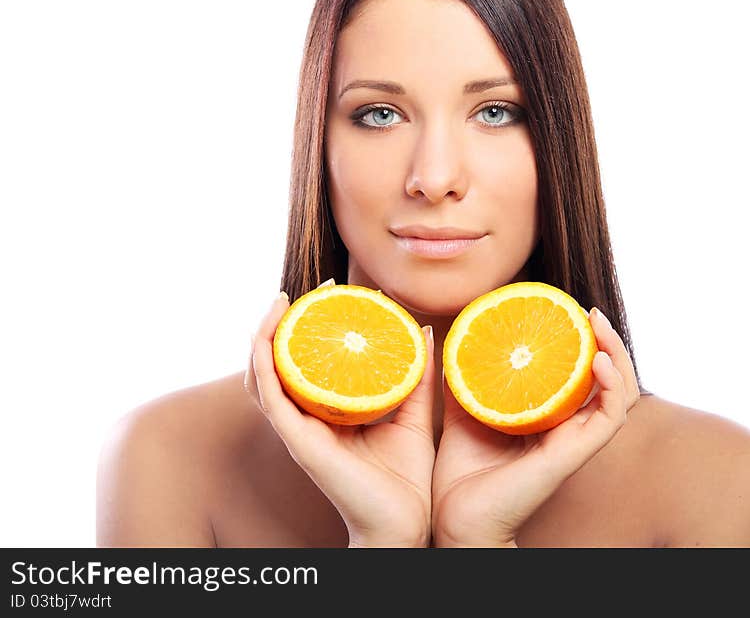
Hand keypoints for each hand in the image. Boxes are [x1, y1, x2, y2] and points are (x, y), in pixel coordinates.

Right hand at [244, 279, 436, 547]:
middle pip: (277, 365)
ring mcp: (298, 431)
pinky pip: (269, 396)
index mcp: (328, 415)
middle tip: (307, 291)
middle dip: (282, 324)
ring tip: (280, 302)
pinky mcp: (297, 442)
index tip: (331, 291)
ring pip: (262, 376)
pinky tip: (268, 335)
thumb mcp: (414, 415)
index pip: (305, 365)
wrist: (406, 526)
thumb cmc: (406, 479)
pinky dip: (263, 362)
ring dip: (263, 336)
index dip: (308, 328)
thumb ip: (416, 375)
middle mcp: (306, 420)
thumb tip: (421, 327)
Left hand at [430, 305, 640, 546]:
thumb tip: (447, 336)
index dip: (584, 344)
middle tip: (589, 312)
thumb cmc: (460, 474)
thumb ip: (463, 377)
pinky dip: (612, 388)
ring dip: (617, 356)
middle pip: (608, 381)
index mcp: (547, 419)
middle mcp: (567, 429)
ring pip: (619, 396)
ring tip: (598, 326)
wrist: (454, 520)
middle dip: (607, 342)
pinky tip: (597, 361)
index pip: (580, 377)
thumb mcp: (462, 411)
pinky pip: (608, 419)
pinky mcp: (572, 456)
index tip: (569, 311)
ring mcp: (573, 442)